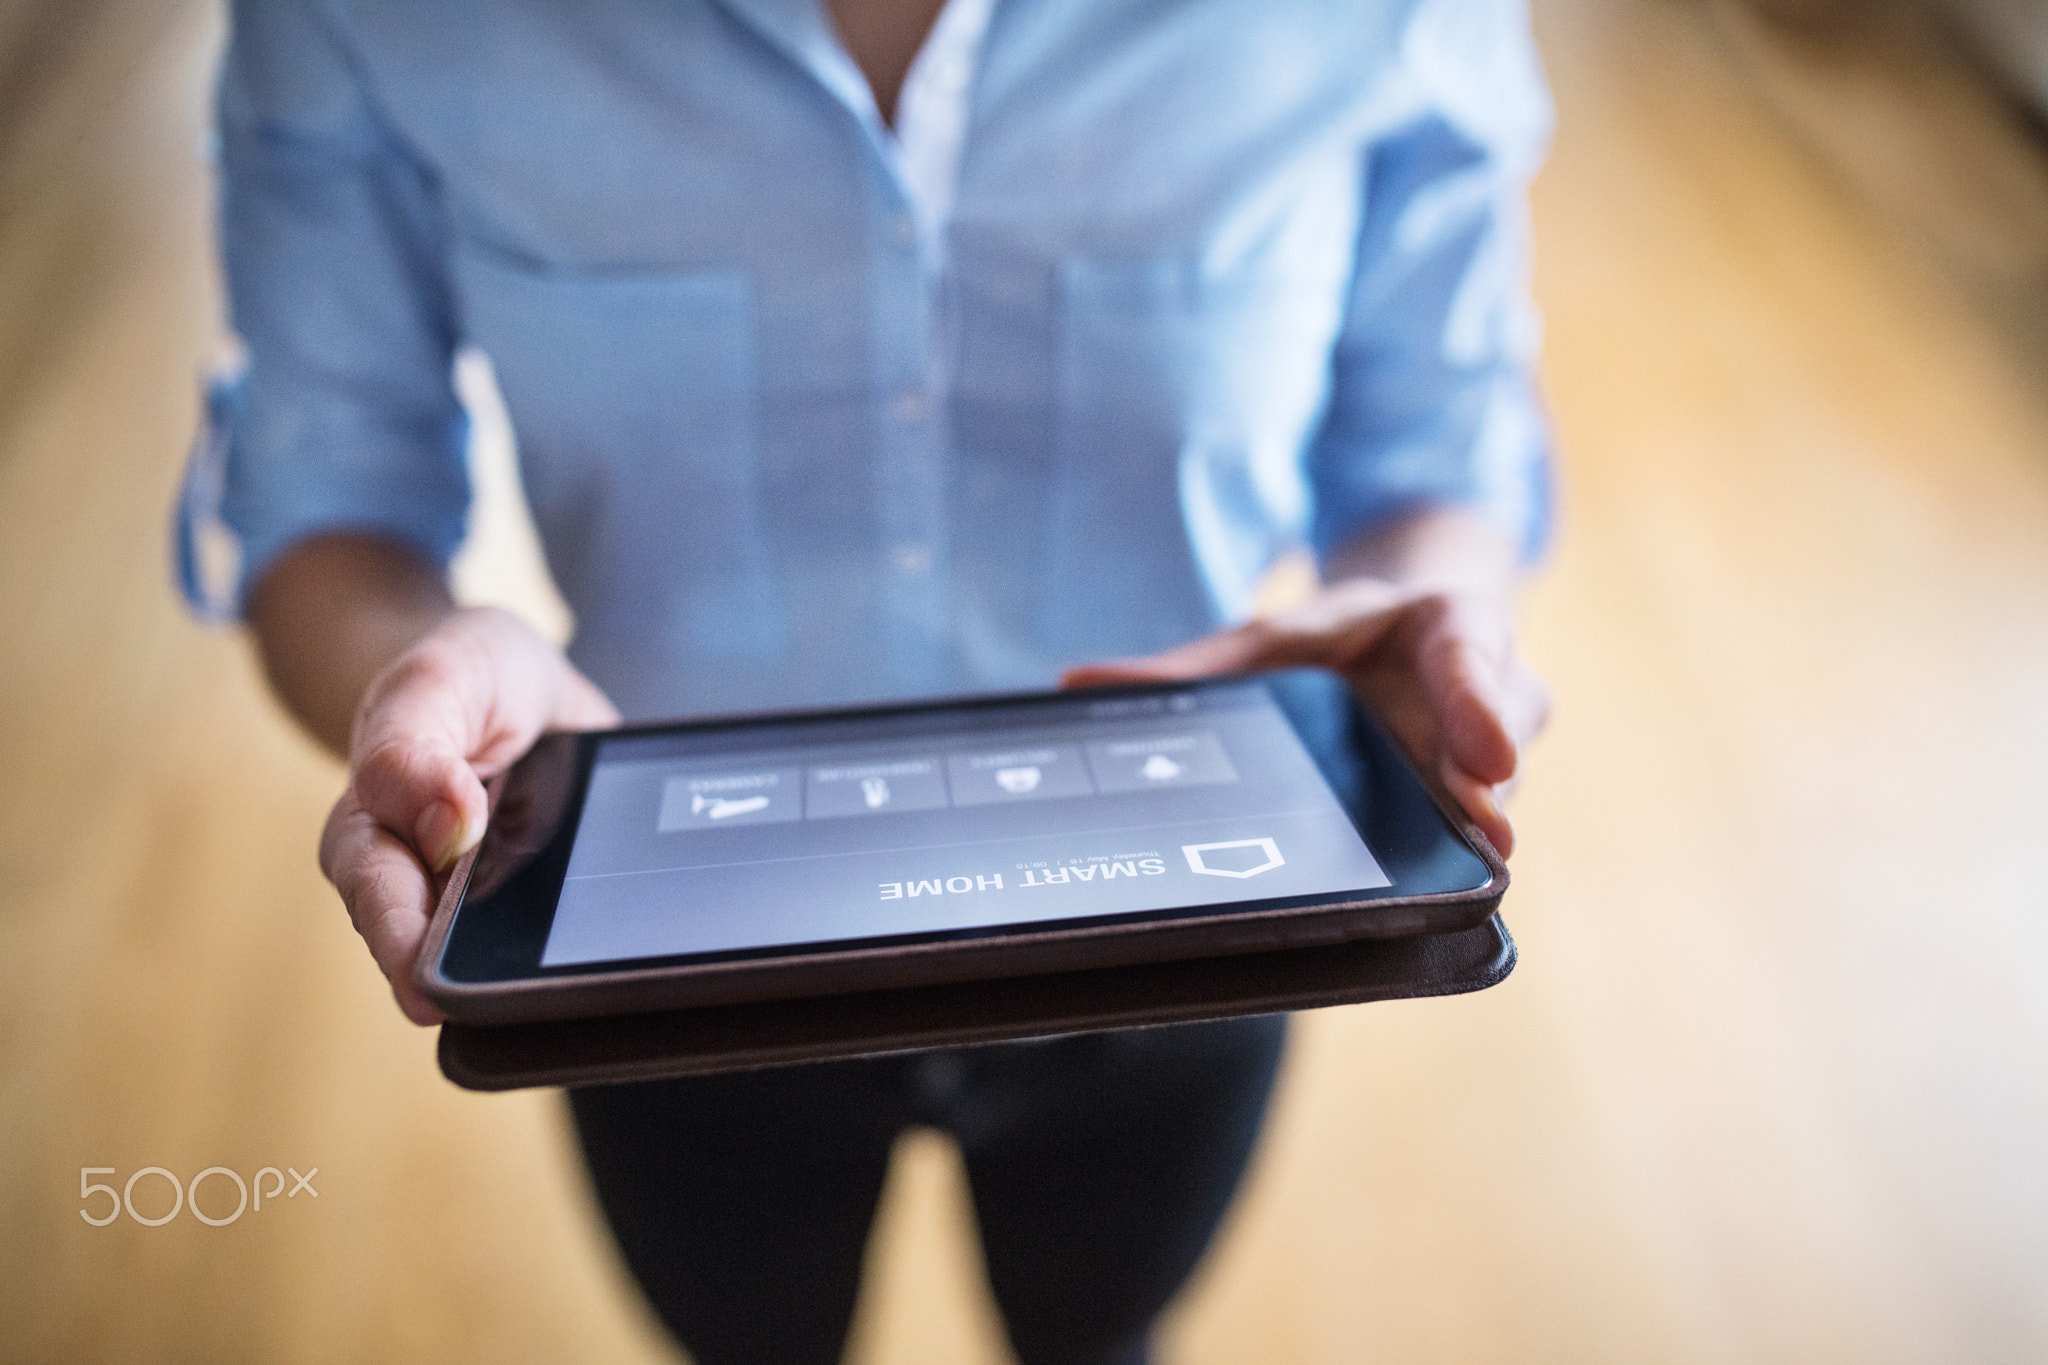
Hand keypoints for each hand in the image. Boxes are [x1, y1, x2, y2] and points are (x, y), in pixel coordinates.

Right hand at [316, 608, 618, 1023]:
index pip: (377, 898)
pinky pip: (561, 941)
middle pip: (434, 952)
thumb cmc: (466, 677)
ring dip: (529, 972)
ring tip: (568, 987)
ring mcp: (487, 901)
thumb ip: (415, 748)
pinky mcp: (548, 904)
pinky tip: (615, 953)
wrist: (524, 680)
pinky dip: (585, 946)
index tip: (425, 985)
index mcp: (371, 832)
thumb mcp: (438, 679)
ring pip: (499, 961)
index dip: (399, 943)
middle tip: (507, 1001)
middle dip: (467, 980)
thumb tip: (446, 828)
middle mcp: (424, 882)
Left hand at [1062, 580, 1548, 856]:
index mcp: (1450, 628)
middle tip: (1482, 834)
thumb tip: (1077, 683)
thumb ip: (1190, 670)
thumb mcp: (1269, 639)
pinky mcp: (1479, 806)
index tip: (1492, 755)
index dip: (1481, 704)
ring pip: (1492, 803)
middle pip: (1496, 749)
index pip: (1472, 654)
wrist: (1402, 636)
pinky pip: (1467, 839)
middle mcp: (1491, 698)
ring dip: (1473, 837)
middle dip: (1485, 795)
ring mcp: (1495, 760)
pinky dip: (1447, 865)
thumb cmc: (1338, 640)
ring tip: (1467, 876)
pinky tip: (1428, 899)